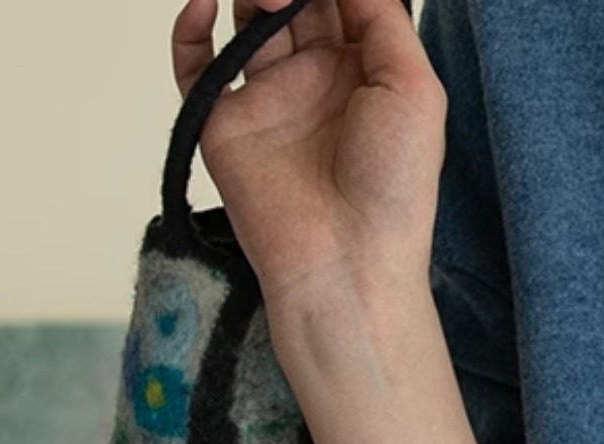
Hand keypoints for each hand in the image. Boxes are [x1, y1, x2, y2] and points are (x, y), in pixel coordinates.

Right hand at [170, 0, 445, 306]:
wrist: (345, 257)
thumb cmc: (393, 185)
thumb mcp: (415, 89)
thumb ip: (384, 20)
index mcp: (365, 69)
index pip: (342, 1)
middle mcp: (315, 77)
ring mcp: (267, 96)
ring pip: (244, 17)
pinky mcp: (221, 119)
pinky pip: (194, 61)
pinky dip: (188, 25)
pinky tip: (203, 4)